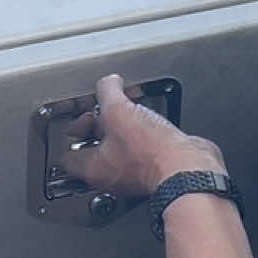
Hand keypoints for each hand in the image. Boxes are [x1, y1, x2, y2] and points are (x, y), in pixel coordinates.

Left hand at [61, 75, 227, 198]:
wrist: (189, 167)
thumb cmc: (153, 152)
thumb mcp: (118, 110)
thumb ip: (107, 92)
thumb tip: (108, 82)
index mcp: (94, 168)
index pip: (68, 154)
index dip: (73, 131)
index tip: (82, 114)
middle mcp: (113, 176)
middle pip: (96, 149)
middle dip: (101, 126)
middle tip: (108, 109)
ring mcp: (136, 174)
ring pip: (122, 149)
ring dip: (125, 130)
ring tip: (132, 110)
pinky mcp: (157, 169)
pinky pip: (144, 150)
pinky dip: (146, 136)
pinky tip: (152, 122)